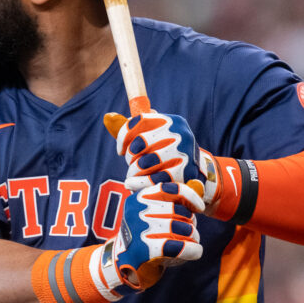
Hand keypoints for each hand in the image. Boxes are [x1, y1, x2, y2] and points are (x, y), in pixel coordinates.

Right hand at [102, 182, 203, 291]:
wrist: (121, 261)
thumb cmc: (144, 235)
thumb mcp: (150, 213)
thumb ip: (171, 201)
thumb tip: (198, 192)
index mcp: (139, 198)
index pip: (171, 189)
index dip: (190, 197)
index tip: (199, 207)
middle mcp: (138, 211)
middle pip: (180, 211)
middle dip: (191, 222)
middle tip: (191, 231)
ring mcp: (140, 230)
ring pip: (182, 228)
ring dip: (193, 237)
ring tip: (192, 242)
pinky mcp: (145, 250)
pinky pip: (178, 247)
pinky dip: (192, 249)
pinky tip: (196, 252)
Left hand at [104, 111, 220, 205]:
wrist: (195, 175)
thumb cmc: (165, 153)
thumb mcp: (152, 137)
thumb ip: (130, 128)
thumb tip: (108, 117)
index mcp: (172, 120)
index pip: (139, 121)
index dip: (123, 136)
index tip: (121, 149)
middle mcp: (180, 133)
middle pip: (140, 143)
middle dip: (130, 156)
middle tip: (131, 164)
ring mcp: (183, 153)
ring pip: (143, 163)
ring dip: (132, 172)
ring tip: (132, 176)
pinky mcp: (183, 174)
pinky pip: (152, 179)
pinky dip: (139, 184)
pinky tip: (133, 185)